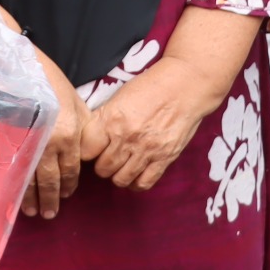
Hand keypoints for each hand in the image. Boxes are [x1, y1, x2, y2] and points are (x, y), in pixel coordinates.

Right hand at [24, 59, 95, 219]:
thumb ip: (84, 127)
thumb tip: (86, 150)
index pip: (72, 170)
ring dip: (33, 199)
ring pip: (32, 181)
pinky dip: (17, 188)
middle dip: (51, 200)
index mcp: (70, 135)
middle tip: (50, 214)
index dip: (70, 186)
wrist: (18, 67)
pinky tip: (16, 198)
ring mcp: (28, 145)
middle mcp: (51, 145)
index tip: (68, 196)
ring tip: (33, 213)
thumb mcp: (75, 100)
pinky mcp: (10, 143)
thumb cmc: (50, 81)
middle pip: (52, 181)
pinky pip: (16, 172)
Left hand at [91, 53, 227, 190]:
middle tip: (107, 156)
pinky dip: (135, 183)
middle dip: (102, 165)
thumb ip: (103, 119)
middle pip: (102, 168)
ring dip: (117, 174)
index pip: (85, 151)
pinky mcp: (164, 159)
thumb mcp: (119, 97)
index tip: (91, 149)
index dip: (86, 152)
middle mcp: (127, 137)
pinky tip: (135, 174)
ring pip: (120, 179)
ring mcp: (146, 150)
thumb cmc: (150, 87)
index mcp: (111, 119)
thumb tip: (89, 139)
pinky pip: (143, 183)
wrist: (184, 85)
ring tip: (121, 165)